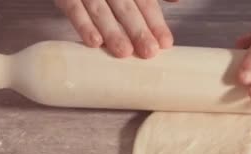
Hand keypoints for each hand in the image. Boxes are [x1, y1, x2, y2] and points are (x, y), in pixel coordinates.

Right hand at [55, 0, 176, 58]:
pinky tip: (94, 42)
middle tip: (149, 52)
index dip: (156, 22)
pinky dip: (83, 24)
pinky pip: (73, 8)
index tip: (166, 43)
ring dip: (113, 31)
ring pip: (101, 10)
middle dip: (139, 30)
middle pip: (127, 8)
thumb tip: (177, 1)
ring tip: (124, 52)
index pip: (146, 2)